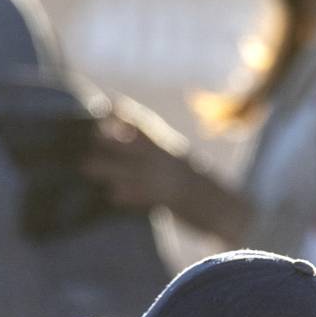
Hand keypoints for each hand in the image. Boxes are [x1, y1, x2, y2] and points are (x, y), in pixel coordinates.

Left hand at [82, 105, 250, 241]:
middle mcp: (169, 161)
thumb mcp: (179, 165)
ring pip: (135, 170)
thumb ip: (154, 154)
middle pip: (136, 145)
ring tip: (86, 166)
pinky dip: (129, 195)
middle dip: (113, 139)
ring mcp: (171, 180)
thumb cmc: (199, 190)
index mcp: (170, 148)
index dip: (125, 115)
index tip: (104, 105)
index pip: (145, 126)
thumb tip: (123, 143)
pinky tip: (112, 195)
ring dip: (110, 168)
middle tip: (91, 135)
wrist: (229, 212)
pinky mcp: (173, 202)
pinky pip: (147, 197)